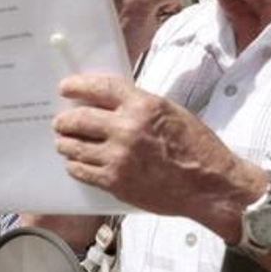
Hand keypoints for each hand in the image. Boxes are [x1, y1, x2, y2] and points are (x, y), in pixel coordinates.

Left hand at [54, 74, 264, 240]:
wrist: (210, 186)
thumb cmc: (196, 147)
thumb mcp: (170, 112)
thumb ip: (137, 106)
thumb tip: (106, 102)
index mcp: (144, 106)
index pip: (99, 88)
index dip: (77, 86)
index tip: (65, 87)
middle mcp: (127, 129)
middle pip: (78, 119)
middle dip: (64, 120)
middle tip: (60, 122)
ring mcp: (118, 157)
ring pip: (74, 147)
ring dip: (66, 144)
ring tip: (65, 143)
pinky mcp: (115, 181)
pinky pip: (81, 171)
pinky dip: (75, 165)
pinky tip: (76, 163)